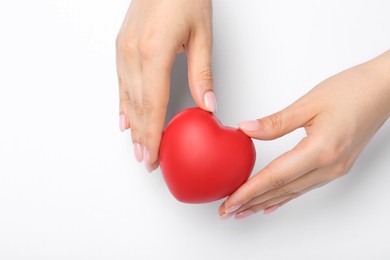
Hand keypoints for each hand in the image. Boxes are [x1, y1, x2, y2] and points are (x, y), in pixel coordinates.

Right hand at [116, 0, 215, 171]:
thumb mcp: (201, 35)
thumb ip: (201, 74)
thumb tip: (207, 106)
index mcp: (154, 53)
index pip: (153, 106)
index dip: (153, 135)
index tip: (153, 156)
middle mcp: (133, 54)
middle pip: (138, 107)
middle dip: (142, 137)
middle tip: (146, 160)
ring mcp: (124, 50)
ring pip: (127, 98)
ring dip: (132, 125)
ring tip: (136, 147)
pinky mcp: (122, 46)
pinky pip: (121, 83)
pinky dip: (123, 104)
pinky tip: (124, 118)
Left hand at [219, 50, 389, 218]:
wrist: (383, 90)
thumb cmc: (352, 90)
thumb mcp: (308, 103)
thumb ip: (275, 122)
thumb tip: (246, 129)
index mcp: (321, 150)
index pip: (276, 177)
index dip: (250, 191)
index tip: (230, 201)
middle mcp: (329, 166)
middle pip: (282, 189)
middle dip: (252, 202)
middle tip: (228, 211)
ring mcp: (334, 169)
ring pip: (292, 192)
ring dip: (266, 202)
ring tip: (244, 211)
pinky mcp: (336, 166)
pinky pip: (304, 187)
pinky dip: (285, 197)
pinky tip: (273, 204)